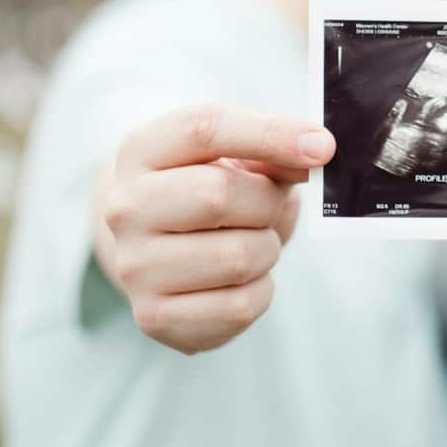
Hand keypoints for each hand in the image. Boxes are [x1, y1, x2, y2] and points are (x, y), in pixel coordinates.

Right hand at [100, 104, 335, 353]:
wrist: (156, 246)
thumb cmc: (204, 188)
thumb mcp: (230, 154)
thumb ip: (270, 147)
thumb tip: (316, 150)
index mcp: (139, 152)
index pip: (204, 129)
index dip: (271, 134)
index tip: (322, 148)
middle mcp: (124, 209)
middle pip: (218, 195)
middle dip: (267, 202)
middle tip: (270, 206)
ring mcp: (133, 268)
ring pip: (237, 257)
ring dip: (267, 248)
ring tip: (250, 241)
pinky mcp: (155, 317)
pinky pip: (240, 306)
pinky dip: (260, 291)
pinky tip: (241, 279)